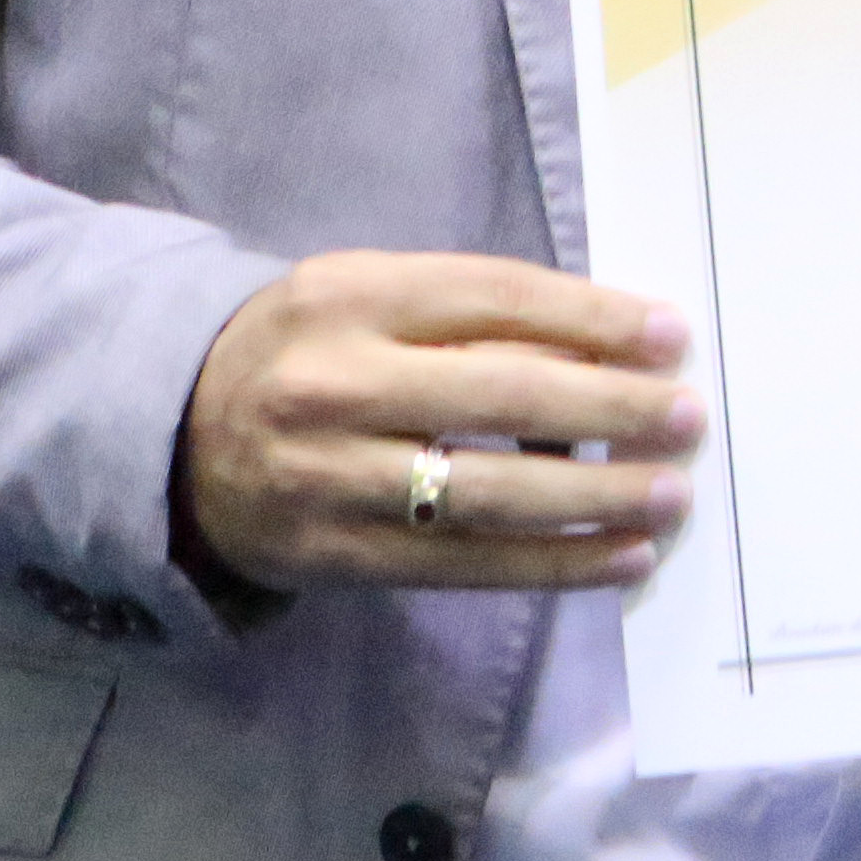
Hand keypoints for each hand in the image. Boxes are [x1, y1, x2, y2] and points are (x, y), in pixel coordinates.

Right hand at [175, 249, 699, 595]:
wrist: (173, 439)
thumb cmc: (304, 352)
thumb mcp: (366, 299)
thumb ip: (468, 313)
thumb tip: (611, 346)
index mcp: (348, 294)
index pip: (494, 299)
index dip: (591, 319)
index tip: (669, 335)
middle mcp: (334, 383)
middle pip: (501, 396)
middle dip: (610, 409)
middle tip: (687, 416)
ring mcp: (332, 477)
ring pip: (489, 494)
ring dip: (596, 500)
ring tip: (672, 495)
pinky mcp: (338, 556)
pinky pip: (466, 566)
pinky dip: (555, 565)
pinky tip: (621, 556)